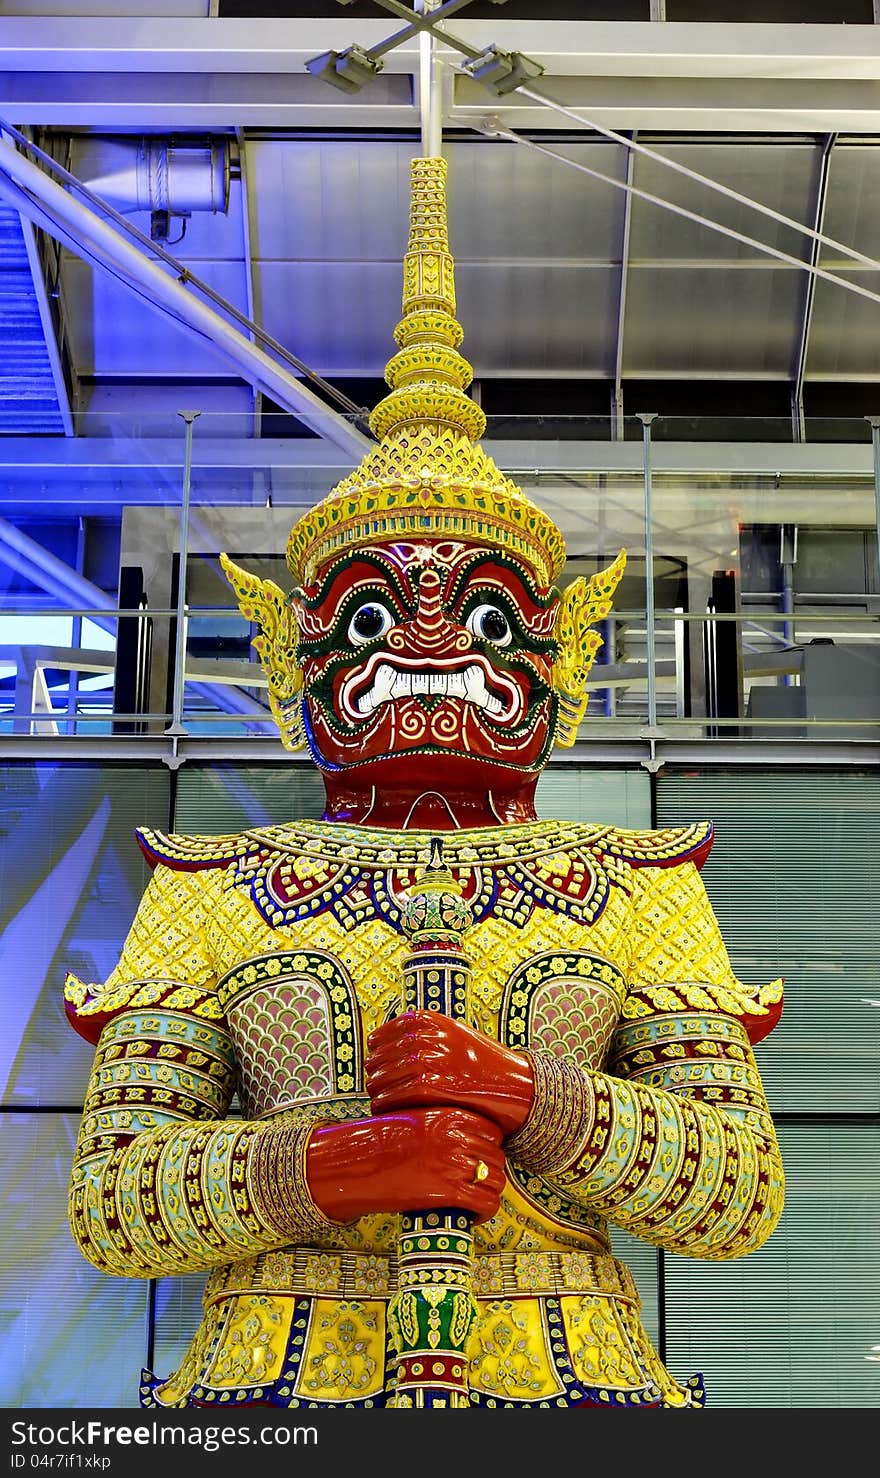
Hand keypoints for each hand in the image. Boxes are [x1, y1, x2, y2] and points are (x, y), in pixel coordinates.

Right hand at [306, 1107, 505, 1222]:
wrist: (356, 1164)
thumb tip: (467, 1145)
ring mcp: (454, 1164)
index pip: (492, 1131)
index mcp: (450, 1115)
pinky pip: (486, 1204)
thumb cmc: (382, 1144)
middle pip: (496, 1158)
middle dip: (489, 1173)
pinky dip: (483, 1212)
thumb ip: (444, 1128)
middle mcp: (457, 1137)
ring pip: (495, 1182)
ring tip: (474, 1201)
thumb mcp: (416, 1122)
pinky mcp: (449, 1193)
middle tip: (475, 1184)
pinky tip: (472, 1215)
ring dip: (488, 1193)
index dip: (489, 1147)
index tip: (479, 1159)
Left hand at [366, 1011, 534, 1136]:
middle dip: (376, 1065)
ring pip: (390, 1073)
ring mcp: (438, 1061)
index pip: (396, 1026)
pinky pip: (401, 1093)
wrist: (519, 1086)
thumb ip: (432, 1037)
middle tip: (372, 1077)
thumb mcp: (460, 1038)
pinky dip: (388, 1101)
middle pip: (389, 1051)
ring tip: (375, 1095)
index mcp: (440, 1022)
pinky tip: (383, 1108)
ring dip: (377, 1086)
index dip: (380, 1040)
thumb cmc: (487, 1066)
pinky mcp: (440, 1086)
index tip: (373, 1050)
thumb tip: (395, 1045)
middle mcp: (436, 1037)